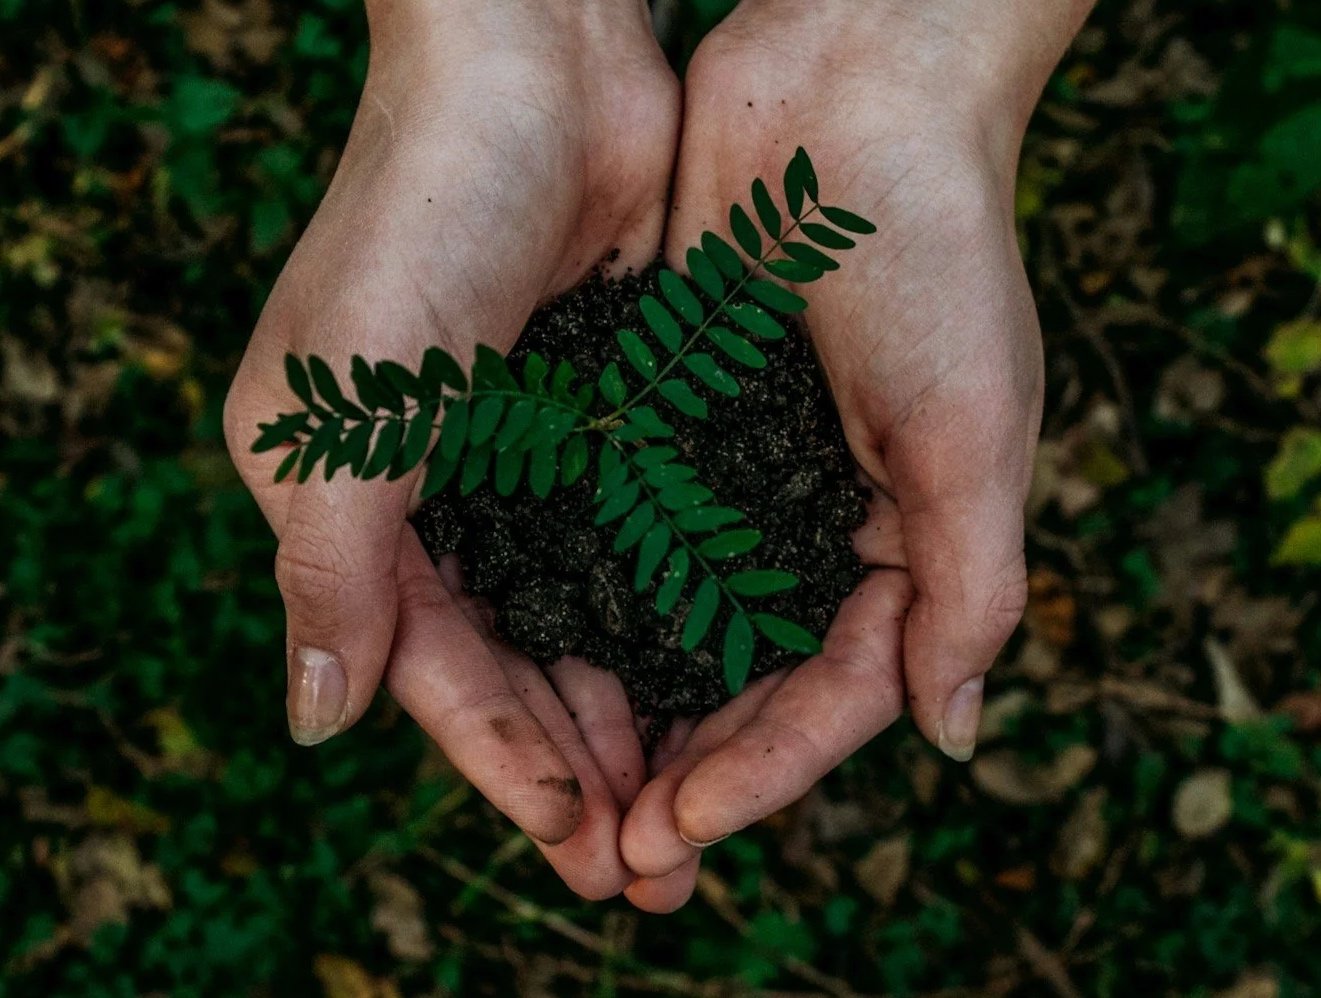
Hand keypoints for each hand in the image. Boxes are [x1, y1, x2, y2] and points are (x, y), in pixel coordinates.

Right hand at [223, 0, 678, 898]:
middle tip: (649, 867)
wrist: (535, 70)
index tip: (576, 839)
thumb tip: (316, 725)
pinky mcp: (610, 422)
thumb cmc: (420, 218)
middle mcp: (440, 494)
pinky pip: (642, 547)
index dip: (499, 759)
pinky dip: (673, 619)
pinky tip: (721, 683)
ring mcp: (530, 460)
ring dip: (633, 714)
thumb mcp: (344, 404)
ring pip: (584, 621)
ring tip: (694, 806)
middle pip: (514, 664)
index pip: (430, 666)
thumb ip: (331, 568)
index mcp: (353, 501)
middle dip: (578, 766)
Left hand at [618, 0, 1092, 910]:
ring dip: (629, 706)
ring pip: (675, 622)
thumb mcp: (975, 430)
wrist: (850, 92)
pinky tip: (535, 656)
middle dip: (689, 767)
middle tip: (618, 854)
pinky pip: (624, 529)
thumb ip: (971, 587)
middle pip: (747, 678)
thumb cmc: (935, 252)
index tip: (683, 827)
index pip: (835, 689)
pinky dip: (588, 597)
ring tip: (569, 790)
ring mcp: (735, 472)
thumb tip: (953, 736)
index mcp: (902, 537)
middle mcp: (812, 519)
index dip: (766, 769)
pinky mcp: (667, 419)